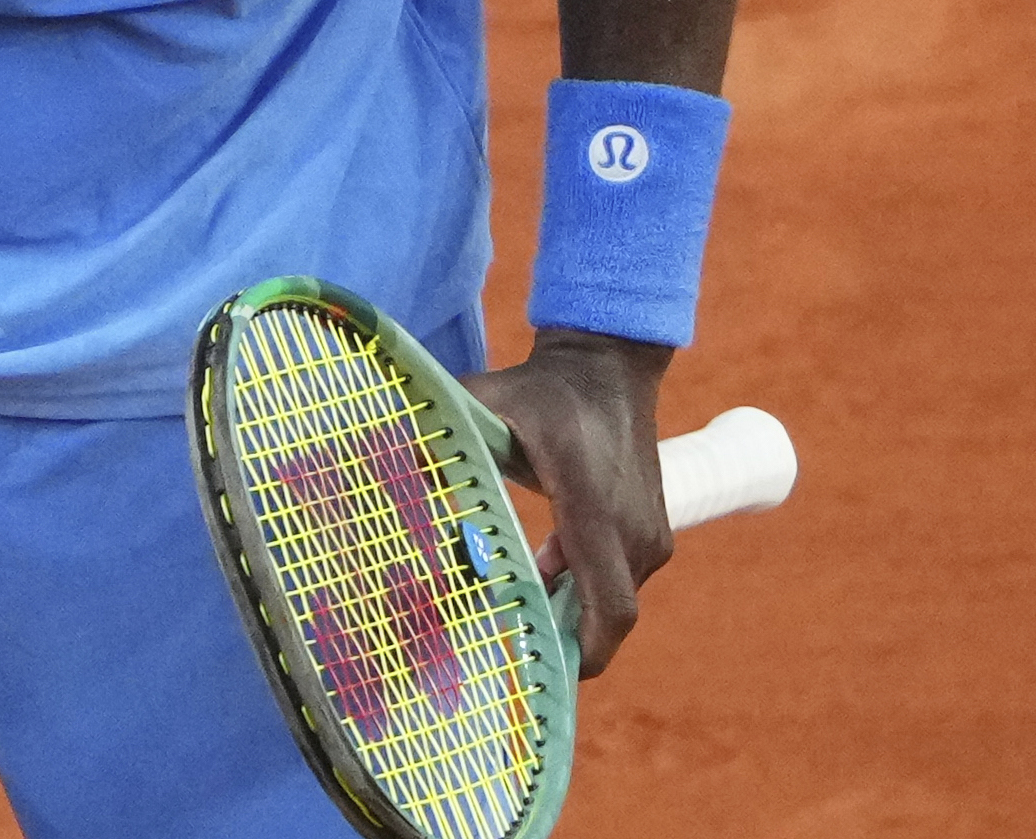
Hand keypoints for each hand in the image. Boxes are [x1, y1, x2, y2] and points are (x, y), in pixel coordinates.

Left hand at [460, 329, 672, 676]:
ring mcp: (651, 533)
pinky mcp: (654, 533)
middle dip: (567, 643)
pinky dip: (584, 591)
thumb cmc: (544, 389)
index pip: (607, 605)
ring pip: (614, 604)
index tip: (541, 671)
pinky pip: (619, 583)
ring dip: (573, 615)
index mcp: (591, 503)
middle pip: (610, 618)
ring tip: (519, 613)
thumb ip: (440, 435)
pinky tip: (541, 577)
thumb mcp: (488, 402)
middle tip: (512, 651)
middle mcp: (632, 528)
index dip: (582, 651)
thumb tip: (381, 464)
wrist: (609, 365)